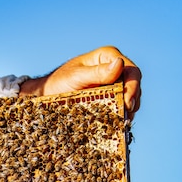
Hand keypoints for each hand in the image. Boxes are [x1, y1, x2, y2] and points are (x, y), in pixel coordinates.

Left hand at [20, 46, 140, 119]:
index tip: (128, 103)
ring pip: (130, 97)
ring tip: (121, 122)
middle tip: (126, 117)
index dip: (133, 87)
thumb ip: (97, 72)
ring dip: (128, 110)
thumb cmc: (58, 82)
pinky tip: (116, 124)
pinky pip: (120, 107)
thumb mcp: (76, 77)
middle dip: (132, 101)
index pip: (130, 70)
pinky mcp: (108, 99)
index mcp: (107, 57)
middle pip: (133, 85)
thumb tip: (119, 63)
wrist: (47, 95)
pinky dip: (120, 116)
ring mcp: (112, 85)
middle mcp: (113, 69)